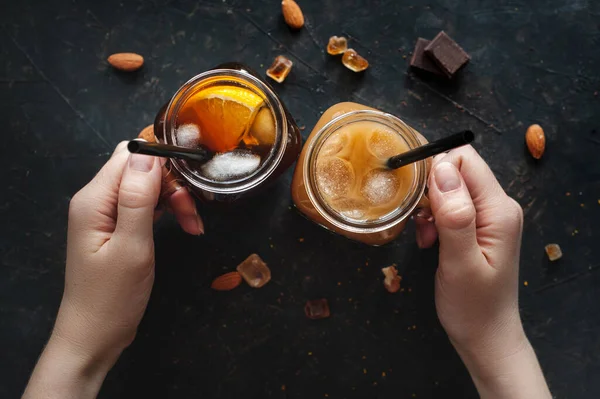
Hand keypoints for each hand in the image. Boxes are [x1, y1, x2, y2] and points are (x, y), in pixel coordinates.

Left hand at [23, 142, 202, 397]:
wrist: (94, 336)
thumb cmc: (113, 297)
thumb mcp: (132, 246)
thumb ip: (138, 198)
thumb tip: (150, 152)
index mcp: (95, 198)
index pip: (130, 154)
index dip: (163, 155)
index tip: (195, 169)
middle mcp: (97, 199)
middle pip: (141, 169)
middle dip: (172, 184)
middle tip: (193, 214)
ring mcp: (106, 213)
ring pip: (147, 186)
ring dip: (174, 200)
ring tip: (193, 226)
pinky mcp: (116, 227)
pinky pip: (145, 205)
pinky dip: (167, 212)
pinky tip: (185, 227)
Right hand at [415, 146, 550, 397]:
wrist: (486, 337)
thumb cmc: (472, 305)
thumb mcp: (460, 262)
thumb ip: (454, 215)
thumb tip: (441, 167)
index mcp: (498, 209)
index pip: (465, 160)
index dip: (435, 170)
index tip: (417, 198)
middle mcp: (497, 205)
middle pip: (455, 172)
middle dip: (430, 193)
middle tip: (422, 227)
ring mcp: (488, 216)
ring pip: (448, 189)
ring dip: (430, 209)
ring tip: (426, 239)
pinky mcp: (477, 227)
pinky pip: (450, 207)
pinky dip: (434, 221)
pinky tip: (430, 242)